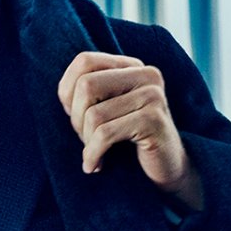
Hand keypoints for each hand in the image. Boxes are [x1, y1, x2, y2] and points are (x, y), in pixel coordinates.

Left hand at [57, 51, 202, 211]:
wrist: (167, 169)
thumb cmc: (130, 140)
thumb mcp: (109, 109)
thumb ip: (89, 92)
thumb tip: (64, 93)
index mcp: (133, 66)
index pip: (85, 61)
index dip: (68, 90)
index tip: (74, 116)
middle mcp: (146, 74)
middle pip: (86, 85)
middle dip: (76, 119)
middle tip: (85, 139)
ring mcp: (153, 95)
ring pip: (94, 114)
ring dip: (86, 141)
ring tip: (94, 154)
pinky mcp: (154, 120)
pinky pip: (106, 134)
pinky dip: (93, 154)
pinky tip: (95, 166)